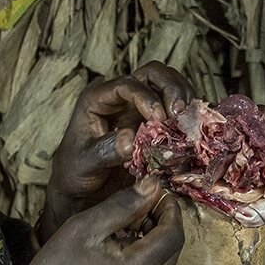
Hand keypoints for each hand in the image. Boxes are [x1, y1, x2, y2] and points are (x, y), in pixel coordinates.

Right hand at [22, 177, 182, 264]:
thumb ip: (122, 205)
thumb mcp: (84, 227)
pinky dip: (147, 262)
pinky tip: (123, 254)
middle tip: (140, 208)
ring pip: (166, 264)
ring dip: (154, 242)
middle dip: (161, 224)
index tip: (158, 194)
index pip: (173, 235)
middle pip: (173, 249)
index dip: (170, 210)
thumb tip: (153, 186)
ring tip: (127, 230)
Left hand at [40, 63, 191, 241]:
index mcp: (98, 99)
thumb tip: (130, 138)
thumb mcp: (85, 163)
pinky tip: (189, 133)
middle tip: (180, 114)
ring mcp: (138, 108)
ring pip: (168, 86)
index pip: (127, 84)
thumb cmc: (76, 173)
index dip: (146, 97)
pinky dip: (186, 116)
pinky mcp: (152, 123)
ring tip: (186, 124)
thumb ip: (105, 151)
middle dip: (172, 88)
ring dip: (183, 100)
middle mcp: (120, 98)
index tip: (158, 119)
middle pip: (154, 74)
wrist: (82, 190)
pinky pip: (174, 109)